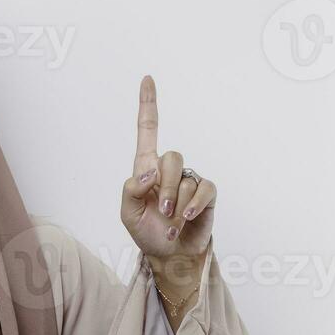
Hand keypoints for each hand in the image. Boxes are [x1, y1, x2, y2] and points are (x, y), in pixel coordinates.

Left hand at [120, 75, 215, 261]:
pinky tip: (187, 218)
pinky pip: (204, 189)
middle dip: (164, 187)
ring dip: (176, 204)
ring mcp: (190, 180)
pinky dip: (194, 205)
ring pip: (186, 178)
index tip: (147, 79)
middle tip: (161, 211)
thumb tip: (150, 172)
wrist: (169, 255)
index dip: (148, 105)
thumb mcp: (127, 213)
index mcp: (147, 168)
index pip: (148, 131)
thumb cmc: (147, 231)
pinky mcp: (207, 194)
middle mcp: (170, 170)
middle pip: (172, 157)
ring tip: (172, 221)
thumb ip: (131, 189)